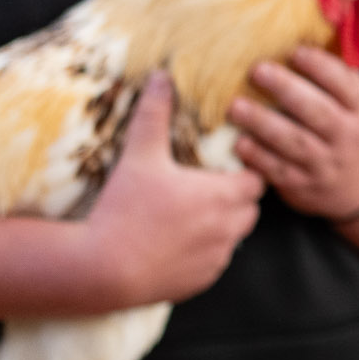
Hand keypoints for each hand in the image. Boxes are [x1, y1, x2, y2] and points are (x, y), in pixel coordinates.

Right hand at [86, 74, 264, 306]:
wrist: (101, 270)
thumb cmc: (124, 210)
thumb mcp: (140, 156)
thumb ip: (155, 114)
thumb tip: (162, 77)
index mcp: (223, 197)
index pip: (257, 180)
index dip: (246, 170)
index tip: (228, 163)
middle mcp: (228, 230)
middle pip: (250, 209)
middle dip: (236, 197)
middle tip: (208, 184)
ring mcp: (216, 260)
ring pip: (233, 237)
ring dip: (220, 225)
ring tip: (190, 212)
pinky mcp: (199, 282)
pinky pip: (213, 262)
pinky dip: (203, 251)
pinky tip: (176, 240)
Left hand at [230, 46, 358, 217]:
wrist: (358, 185)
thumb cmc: (344, 126)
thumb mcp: (352, 100)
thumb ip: (335, 69)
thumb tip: (312, 19)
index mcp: (358, 107)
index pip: (345, 85)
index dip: (322, 68)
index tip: (296, 51)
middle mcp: (346, 135)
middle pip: (319, 113)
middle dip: (287, 90)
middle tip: (257, 70)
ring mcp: (325, 163)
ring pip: (295, 143)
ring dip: (264, 124)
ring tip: (236, 106)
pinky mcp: (303, 186)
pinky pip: (279, 171)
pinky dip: (258, 158)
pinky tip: (239, 142)